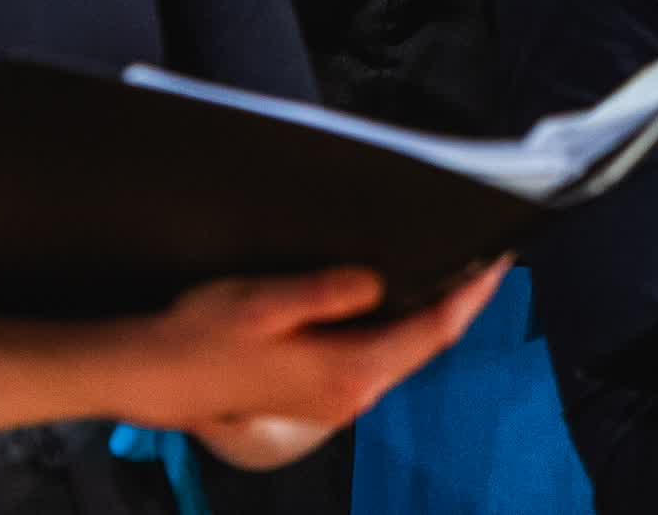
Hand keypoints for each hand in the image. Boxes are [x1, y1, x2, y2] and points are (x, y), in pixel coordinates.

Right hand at [103, 259, 502, 444]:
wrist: (160, 375)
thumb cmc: (204, 333)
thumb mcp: (263, 300)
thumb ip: (325, 291)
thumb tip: (375, 283)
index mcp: (347, 370)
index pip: (430, 332)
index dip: (469, 296)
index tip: (497, 261)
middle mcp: (352, 393)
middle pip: (423, 345)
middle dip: (457, 302)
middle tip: (482, 258)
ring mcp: (338, 399)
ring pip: (401, 353)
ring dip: (427, 315)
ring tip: (447, 272)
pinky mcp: (321, 394)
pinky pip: (376, 358)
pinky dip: (397, 328)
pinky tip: (394, 301)